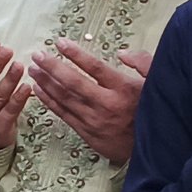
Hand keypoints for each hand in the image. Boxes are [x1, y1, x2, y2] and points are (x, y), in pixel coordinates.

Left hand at [28, 38, 151, 163]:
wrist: (156, 149)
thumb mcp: (158, 84)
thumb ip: (144, 63)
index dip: (75, 54)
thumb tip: (122, 52)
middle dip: (52, 67)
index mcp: (125, 89)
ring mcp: (95, 120)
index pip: (95, 67)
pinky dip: (48, 101)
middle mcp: (107, 104)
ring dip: (45, 82)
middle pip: (72, 82)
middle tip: (37, 55)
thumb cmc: (156, 111)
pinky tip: (37, 90)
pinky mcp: (87, 133)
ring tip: (33, 69)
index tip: (59, 42)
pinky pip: (63, 114)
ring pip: (64, 98)